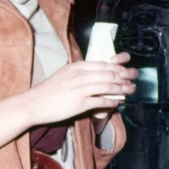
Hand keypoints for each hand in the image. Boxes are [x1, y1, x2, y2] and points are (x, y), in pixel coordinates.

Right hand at [0, 53, 135, 148]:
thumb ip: (80, 74)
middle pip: (109, 74)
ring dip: (122, 88)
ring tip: (130, 90)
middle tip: (134, 78)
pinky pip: (101, 101)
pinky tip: (117, 103)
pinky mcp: (79, 103)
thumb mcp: (64, 75)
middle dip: (124, 76)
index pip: (102, 64)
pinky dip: (111, 102)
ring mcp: (80, 89)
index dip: (117, 66)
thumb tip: (95, 75)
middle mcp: (80, 75)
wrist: (34, 104)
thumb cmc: (49, 91)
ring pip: (108, 86)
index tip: (127, 68)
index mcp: (76, 67)